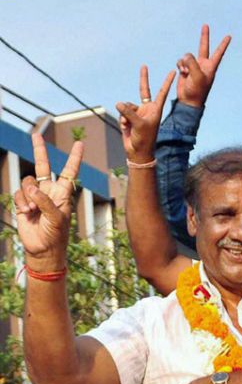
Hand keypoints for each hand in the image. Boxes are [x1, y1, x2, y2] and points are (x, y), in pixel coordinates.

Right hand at [14, 134, 82, 270]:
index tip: (80, 144)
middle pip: (43, 166)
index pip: (70, 171)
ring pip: (27, 182)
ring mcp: (35, 196)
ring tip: (33, 210)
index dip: (74, 158)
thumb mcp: (56, 218)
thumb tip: (32, 187)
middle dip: (39, 150)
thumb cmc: (55, 235)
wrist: (42, 249)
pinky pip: (18, 193)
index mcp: (63, 193)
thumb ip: (45, 201)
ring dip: (28, 195)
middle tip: (36, 134)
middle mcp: (49, 191)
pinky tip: (26, 213)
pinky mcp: (23, 202)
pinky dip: (21, 202)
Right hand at [116, 67, 175, 161]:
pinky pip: (122, 112)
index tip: (173, 72)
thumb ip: (129, 113)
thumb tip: (119, 103)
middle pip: (143, 90)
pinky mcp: (129, 117)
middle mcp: (147, 109)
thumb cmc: (144, 140)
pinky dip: (122, 119)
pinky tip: (126, 127)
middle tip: (144, 65)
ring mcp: (138, 113)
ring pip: (127, 105)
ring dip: (125, 114)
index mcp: (155, 110)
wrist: (138, 152)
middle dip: (143, 78)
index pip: (162, 92)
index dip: (167, 82)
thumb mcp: (139, 125)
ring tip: (129, 125)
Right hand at [176, 24, 230, 107]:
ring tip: (187, 73)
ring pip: (187, 56)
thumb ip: (192, 63)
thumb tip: (186, 56)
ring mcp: (194, 66)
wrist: (188, 101)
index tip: (229, 36)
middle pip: (204, 47)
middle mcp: (203, 64)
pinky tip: (182, 72)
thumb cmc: (196, 91)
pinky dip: (180, 65)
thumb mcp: (197, 76)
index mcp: (210, 67)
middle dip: (204, 36)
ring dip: (184, 62)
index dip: (223, 44)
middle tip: (205, 25)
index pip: (218, 53)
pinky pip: (181, 61)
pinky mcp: (185, 68)